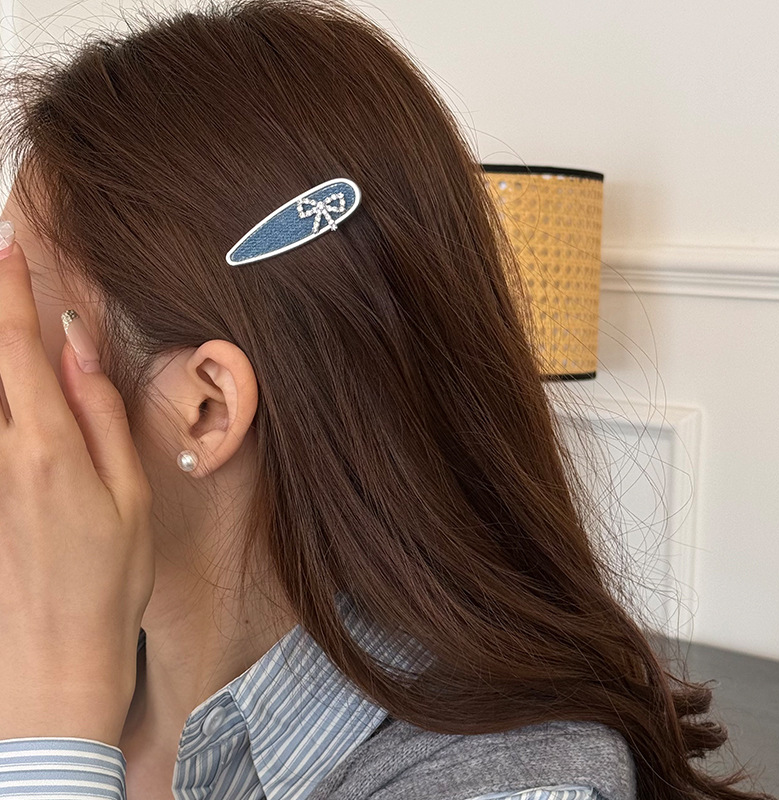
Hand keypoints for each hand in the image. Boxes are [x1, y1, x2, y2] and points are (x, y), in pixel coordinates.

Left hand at [0, 236, 154, 746]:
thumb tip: (81, 349)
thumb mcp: (129, 493)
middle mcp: (0, 455)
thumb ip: (101, 415)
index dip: (11, 292)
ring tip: (8, 319)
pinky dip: (0, 393)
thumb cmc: (109, 577)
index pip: (18, 349)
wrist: (57, 656)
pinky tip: (14, 385)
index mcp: (46, 447)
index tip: (8, 247)